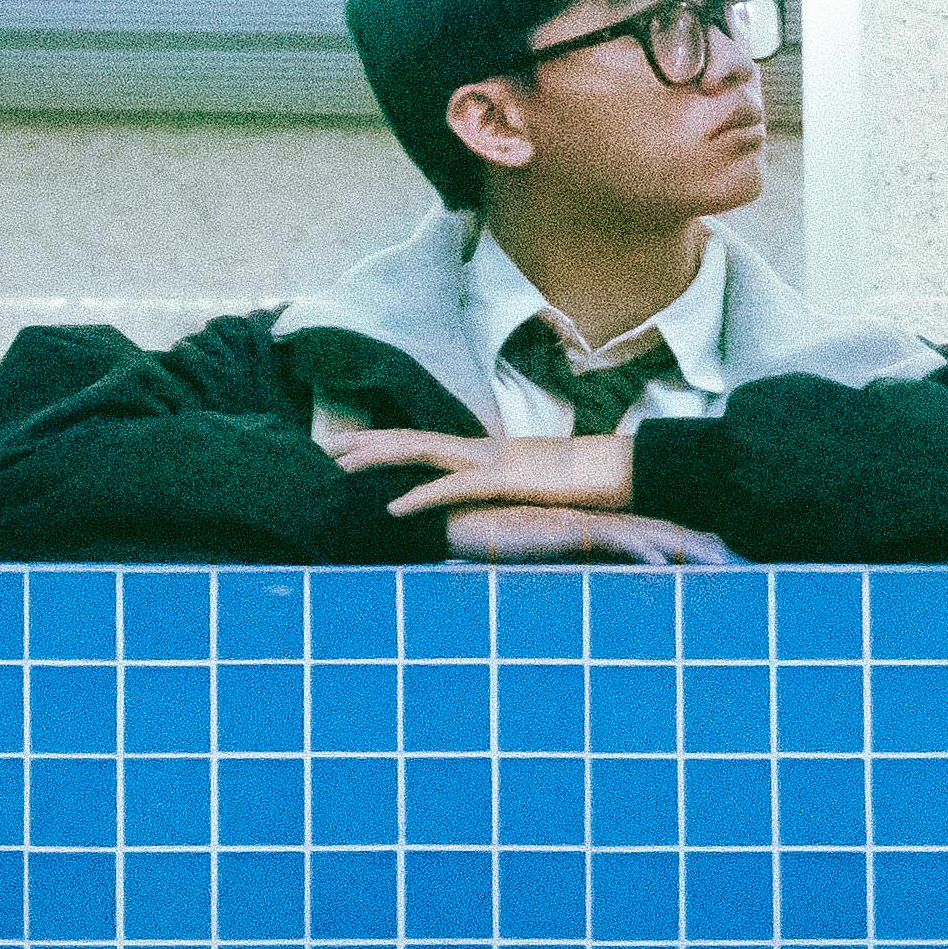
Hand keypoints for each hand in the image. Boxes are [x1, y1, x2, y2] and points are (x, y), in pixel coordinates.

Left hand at [317, 422, 631, 518]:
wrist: (619, 470)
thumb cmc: (581, 481)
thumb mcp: (533, 485)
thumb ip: (506, 489)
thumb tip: (489, 496)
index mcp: (484, 451)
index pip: (424, 441)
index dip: (386, 441)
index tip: (351, 446)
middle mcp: (480, 448)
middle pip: (412, 439)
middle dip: (368, 443)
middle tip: (328, 448)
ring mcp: (490, 460)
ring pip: (422, 452)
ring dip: (380, 459)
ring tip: (342, 467)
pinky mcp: (503, 480)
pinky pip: (453, 489)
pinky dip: (420, 498)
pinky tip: (392, 509)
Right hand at [441, 504, 739, 568]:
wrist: (453, 521)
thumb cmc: (491, 541)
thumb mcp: (538, 557)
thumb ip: (563, 564)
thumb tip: (584, 581)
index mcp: (591, 527)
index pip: (646, 534)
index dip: (682, 544)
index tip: (716, 559)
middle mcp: (593, 521)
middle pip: (656, 530)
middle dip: (698, 545)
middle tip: (736, 561)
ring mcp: (580, 523)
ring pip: (643, 533)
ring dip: (683, 548)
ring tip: (717, 563)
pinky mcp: (564, 530)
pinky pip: (609, 541)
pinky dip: (639, 552)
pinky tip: (664, 566)